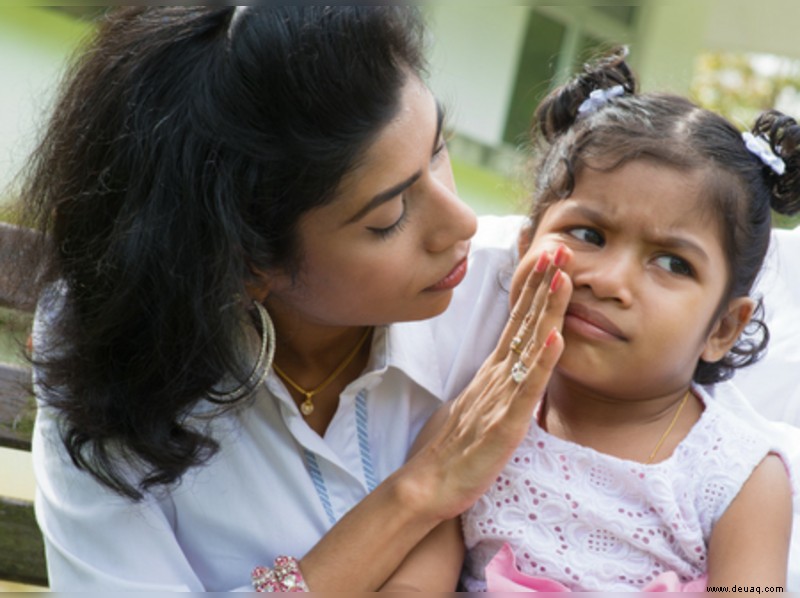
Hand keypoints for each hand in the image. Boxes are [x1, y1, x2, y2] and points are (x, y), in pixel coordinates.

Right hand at [402, 247, 572, 520]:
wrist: (428, 482)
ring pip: (528, 346)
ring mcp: (500, 397)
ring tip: (563, 276)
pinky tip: (556, 337)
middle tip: (561, 247)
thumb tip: (510, 368)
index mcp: (493, 373)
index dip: (534, 290)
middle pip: (524, 323)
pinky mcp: (504, 424)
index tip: (549, 259)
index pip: (517, 323)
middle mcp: (496, 376)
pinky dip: (543, 362)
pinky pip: (527, 389)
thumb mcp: (478, 404)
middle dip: (543, 284)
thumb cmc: (452, 447)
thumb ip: (495, 384)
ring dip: (546, 309)